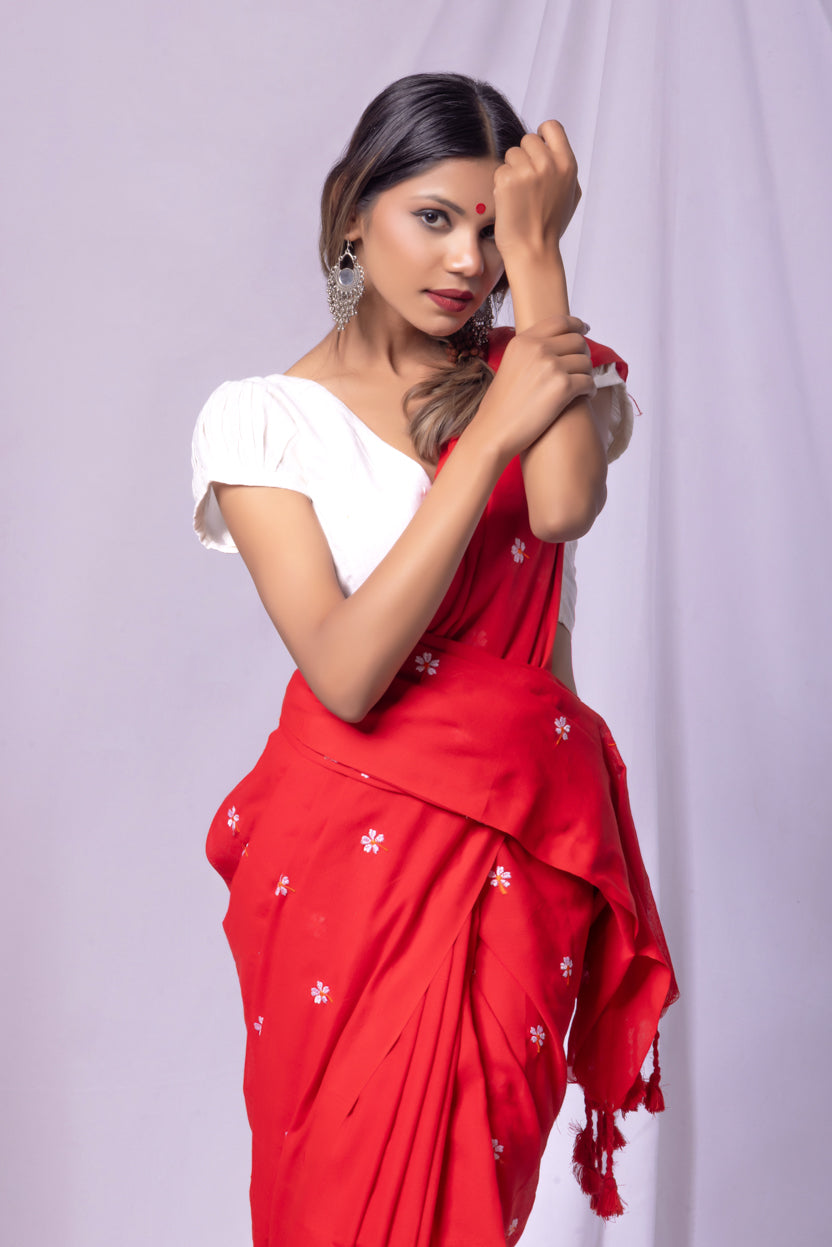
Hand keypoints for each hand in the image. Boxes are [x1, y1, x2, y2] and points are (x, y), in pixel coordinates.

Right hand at [465, 316, 595, 462]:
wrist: (493, 432)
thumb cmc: (500, 407)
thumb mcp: (508, 366)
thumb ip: (529, 353)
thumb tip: (555, 347)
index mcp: (523, 341)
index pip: (559, 321)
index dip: (577, 325)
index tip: (584, 330)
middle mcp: (537, 349)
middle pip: (577, 341)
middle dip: (583, 354)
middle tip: (581, 368)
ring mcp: (551, 366)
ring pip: (586, 362)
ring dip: (587, 374)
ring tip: (581, 386)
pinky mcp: (563, 387)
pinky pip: (589, 382)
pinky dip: (590, 390)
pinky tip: (585, 396)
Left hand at [493, 120, 581, 261]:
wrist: (534, 250)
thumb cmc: (551, 225)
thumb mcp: (571, 194)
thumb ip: (564, 168)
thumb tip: (554, 148)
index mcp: (567, 164)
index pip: (552, 127)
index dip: (541, 135)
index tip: (536, 149)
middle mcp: (549, 163)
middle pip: (527, 139)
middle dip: (524, 157)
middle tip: (526, 183)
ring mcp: (528, 171)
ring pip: (511, 154)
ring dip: (511, 170)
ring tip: (519, 195)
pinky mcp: (508, 180)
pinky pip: (500, 170)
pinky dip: (501, 184)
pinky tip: (510, 202)